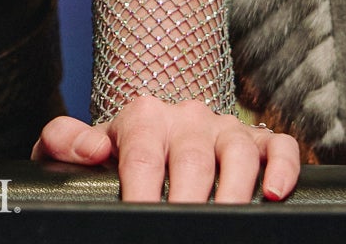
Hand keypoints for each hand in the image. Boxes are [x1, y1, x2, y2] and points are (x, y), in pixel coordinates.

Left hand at [34, 94, 301, 203]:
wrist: (157, 125)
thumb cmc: (119, 148)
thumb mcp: (82, 144)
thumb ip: (63, 141)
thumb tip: (88, 150)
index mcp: (143, 118)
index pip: (142, 156)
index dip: (141, 191)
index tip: (138, 217)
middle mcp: (188, 119)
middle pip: (193, 159)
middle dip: (190, 199)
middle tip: (184, 227)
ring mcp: (225, 129)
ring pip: (238, 151)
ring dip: (236, 190)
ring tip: (228, 220)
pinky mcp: (258, 140)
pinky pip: (278, 145)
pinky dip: (282, 166)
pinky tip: (273, 193)